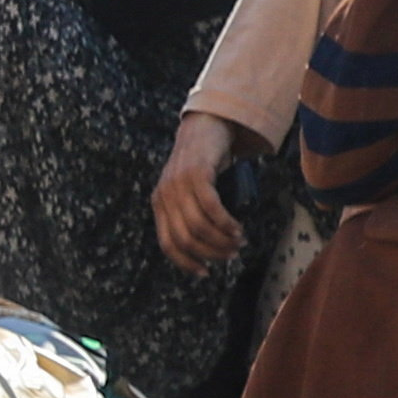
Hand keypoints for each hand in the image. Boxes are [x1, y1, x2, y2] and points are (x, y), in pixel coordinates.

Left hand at [154, 115, 253, 272]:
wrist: (204, 126)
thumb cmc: (199, 163)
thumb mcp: (185, 191)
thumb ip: (187, 213)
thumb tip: (205, 246)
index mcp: (159, 204)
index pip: (167, 244)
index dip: (186, 263)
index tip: (205, 272)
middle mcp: (165, 196)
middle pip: (185, 238)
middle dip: (211, 253)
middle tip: (231, 255)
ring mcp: (179, 184)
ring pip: (198, 226)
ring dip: (222, 240)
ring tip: (238, 242)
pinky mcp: (197, 173)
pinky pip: (211, 207)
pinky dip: (226, 223)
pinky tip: (237, 228)